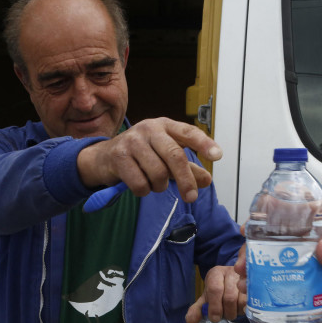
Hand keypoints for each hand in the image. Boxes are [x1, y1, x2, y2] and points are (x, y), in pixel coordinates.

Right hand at [77, 117, 220, 202]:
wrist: (103, 157)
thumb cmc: (141, 155)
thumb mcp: (165, 157)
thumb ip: (187, 168)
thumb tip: (207, 180)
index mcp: (165, 125)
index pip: (188, 132)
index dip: (204, 144)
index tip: (218, 155)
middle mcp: (149, 128)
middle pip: (175, 156)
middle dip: (186, 180)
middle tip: (192, 197)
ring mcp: (132, 141)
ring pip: (158, 173)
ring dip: (159, 186)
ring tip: (154, 183)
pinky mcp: (119, 157)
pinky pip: (140, 183)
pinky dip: (143, 190)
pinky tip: (140, 184)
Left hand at [185, 264, 245, 322]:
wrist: (234, 282)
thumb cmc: (220, 290)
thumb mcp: (206, 299)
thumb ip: (198, 309)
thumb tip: (190, 320)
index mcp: (216, 274)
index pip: (215, 289)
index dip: (214, 306)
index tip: (215, 318)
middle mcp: (231, 272)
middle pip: (229, 297)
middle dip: (226, 312)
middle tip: (224, 316)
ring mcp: (245, 279)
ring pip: (242, 300)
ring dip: (236, 311)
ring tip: (232, 311)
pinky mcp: (256, 287)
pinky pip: (251, 302)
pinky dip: (245, 310)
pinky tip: (240, 309)